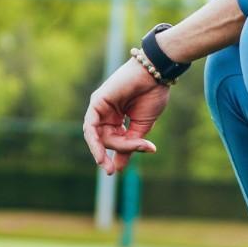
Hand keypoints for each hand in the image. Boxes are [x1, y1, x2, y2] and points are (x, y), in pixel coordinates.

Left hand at [82, 50, 170, 174]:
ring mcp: (100, 107)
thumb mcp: (141, 127)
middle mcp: (106, 113)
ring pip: (98, 136)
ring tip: (109, 164)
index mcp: (118, 118)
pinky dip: (94, 142)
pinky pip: (91, 126)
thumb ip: (129, 146)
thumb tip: (119, 169)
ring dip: (105, 150)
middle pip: (106, 139)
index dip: (115, 156)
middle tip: (129, 156)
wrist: (157, 74)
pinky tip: (100, 155)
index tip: (116, 172)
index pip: (113, 141)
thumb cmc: (152, 95)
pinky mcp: (97, 102)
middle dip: (117, 150)